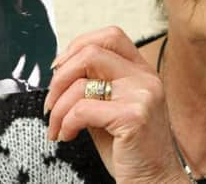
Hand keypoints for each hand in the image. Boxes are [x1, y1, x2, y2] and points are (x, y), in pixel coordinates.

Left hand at [43, 27, 185, 183]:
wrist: (154, 183)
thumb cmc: (130, 150)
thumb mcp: (111, 108)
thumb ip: (94, 85)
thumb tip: (60, 70)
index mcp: (142, 71)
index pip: (109, 36)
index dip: (77, 45)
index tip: (58, 68)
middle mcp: (145, 78)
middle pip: (91, 51)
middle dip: (60, 77)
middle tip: (50, 102)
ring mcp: (142, 95)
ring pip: (81, 82)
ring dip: (57, 106)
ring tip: (56, 126)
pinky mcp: (134, 116)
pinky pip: (82, 109)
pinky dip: (66, 122)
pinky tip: (67, 136)